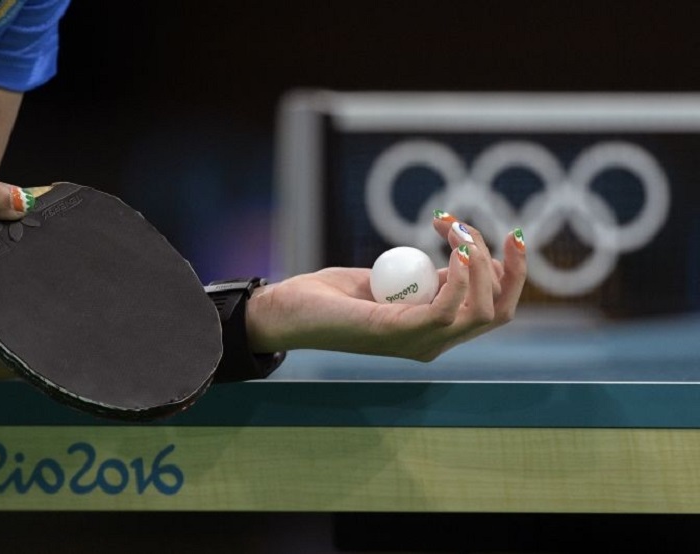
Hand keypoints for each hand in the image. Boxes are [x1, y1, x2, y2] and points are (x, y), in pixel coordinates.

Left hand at [245, 214, 525, 361]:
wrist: (287, 311)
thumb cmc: (331, 296)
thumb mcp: (389, 279)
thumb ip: (424, 276)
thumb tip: (461, 256)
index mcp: (434, 331)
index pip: (494, 309)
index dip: (511, 274)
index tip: (507, 235)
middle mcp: (434, 342)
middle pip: (499, 312)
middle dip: (511, 268)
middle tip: (479, 228)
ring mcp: (419, 343)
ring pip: (482, 310)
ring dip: (479, 262)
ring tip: (457, 230)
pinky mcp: (399, 334)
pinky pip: (449, 309)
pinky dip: (461, 275)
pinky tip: (454, 248)